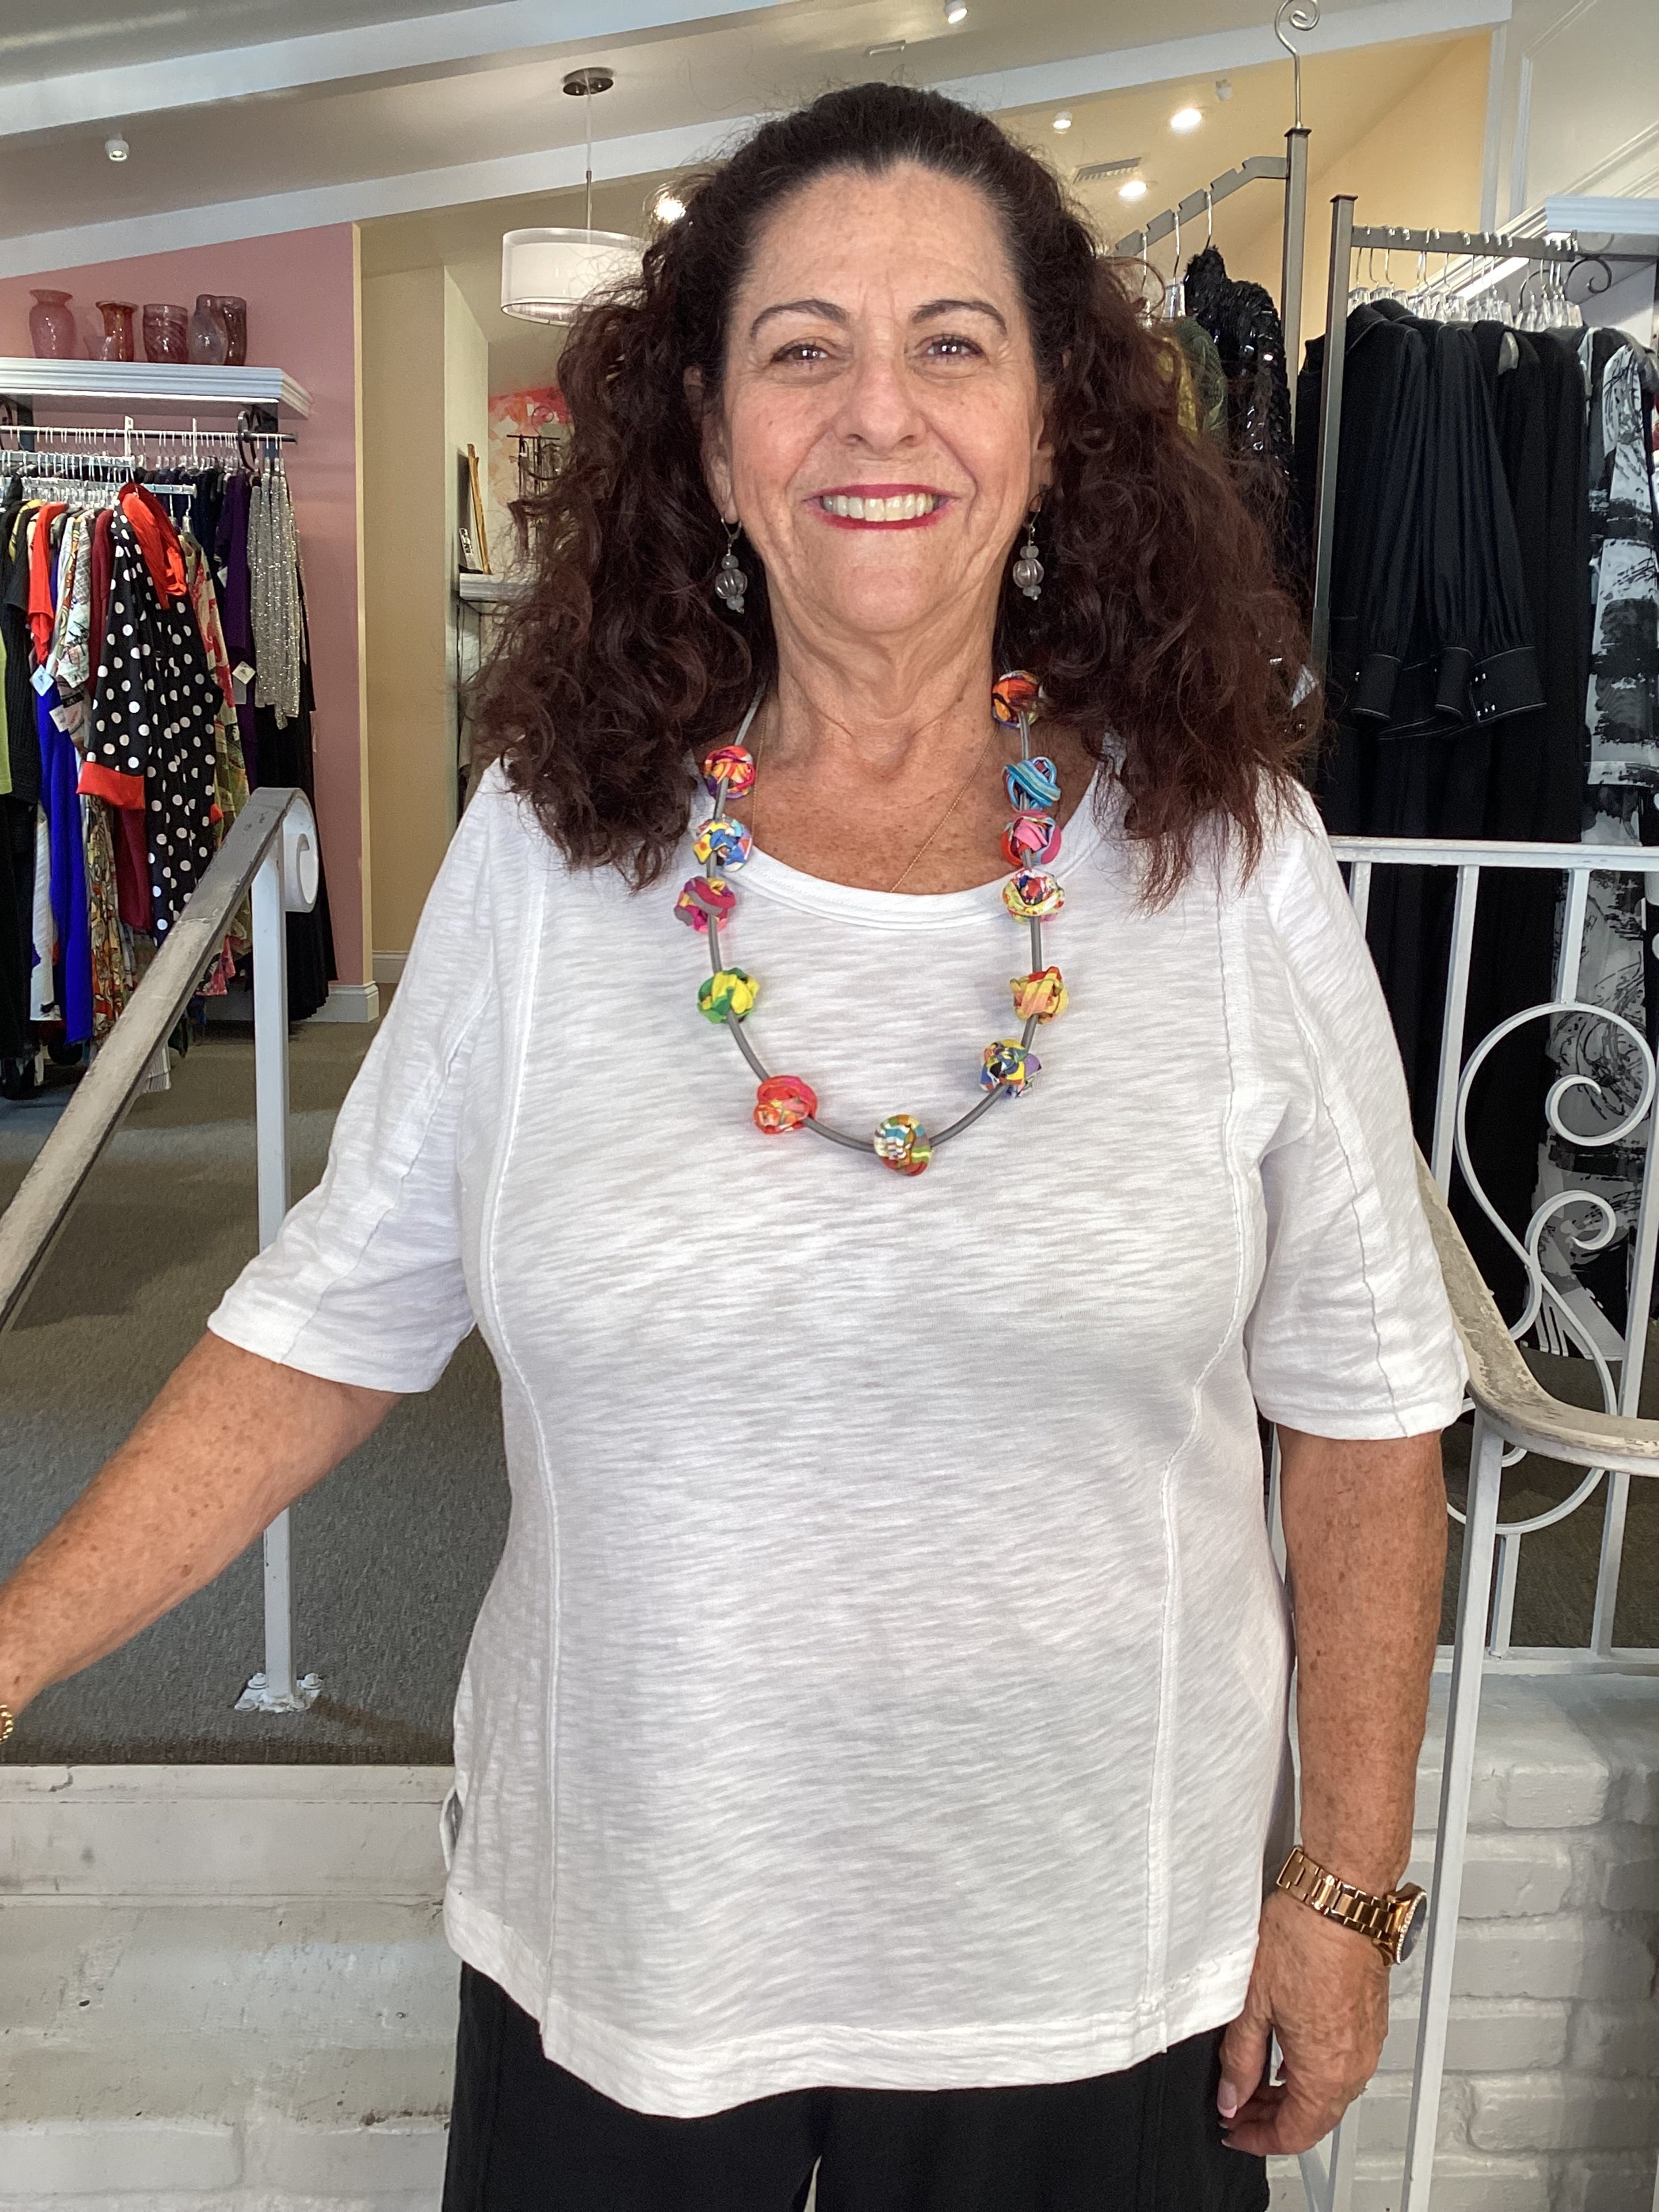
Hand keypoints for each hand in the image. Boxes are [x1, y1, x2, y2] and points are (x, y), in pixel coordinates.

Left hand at [1217, 1891, 1387, 2155]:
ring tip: (1255, 2080)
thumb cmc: (1301, 1938)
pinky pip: (1343, 2065)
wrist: (1339, 1898)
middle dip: (1273, 2120)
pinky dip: (1313, 2072)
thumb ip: (1239, 2058)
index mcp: (1326, 2070)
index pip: (1295, 2133)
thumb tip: (1232, 2096)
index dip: (1258, 2139)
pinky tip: (1288, 2054)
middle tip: (1238, 2107)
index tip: (1234, 2131)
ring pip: (1330, 2093)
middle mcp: (1355, 2065)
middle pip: (1315, 2118)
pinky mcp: (1370, 2021)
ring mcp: (1367, 2043)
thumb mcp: (1252, 2002)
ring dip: (1293, 2096)